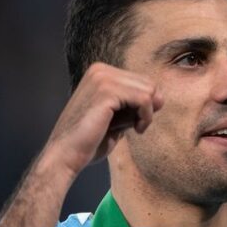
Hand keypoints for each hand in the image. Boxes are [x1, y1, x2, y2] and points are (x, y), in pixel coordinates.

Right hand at [39, 62, 163, 176]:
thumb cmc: (90, 141)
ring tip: (136, 128)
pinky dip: (146, 116)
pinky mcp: (106, 91)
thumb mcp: (117, 117)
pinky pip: (144, 99)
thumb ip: (134, 105)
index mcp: (100, 73)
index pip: (141, 81)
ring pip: (148, 90)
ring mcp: (102, 78)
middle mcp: (100, 70)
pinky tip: (137, 129)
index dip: (146, 103)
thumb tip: (160, 97)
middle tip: (137, 126)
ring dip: (148, 113)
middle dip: (149, 107)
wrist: (66, 155)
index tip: (136, 122)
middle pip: (148, 83)